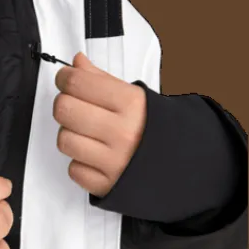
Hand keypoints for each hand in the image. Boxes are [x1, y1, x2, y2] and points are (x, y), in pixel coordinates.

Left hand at [54, 52, 146, 197]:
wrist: (184, 165)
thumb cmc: (156, 129)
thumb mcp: (135, 97)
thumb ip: (101, 79)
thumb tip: (77, 64)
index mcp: (131, 104)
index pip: (77, 83)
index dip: (65, 77)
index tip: (65, 79)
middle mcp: (122, 133)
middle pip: (64, 109)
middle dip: (65, 104)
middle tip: (74, 105)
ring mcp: (114, 161)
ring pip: (63, 140)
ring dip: (70, 134)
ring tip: (86, 133)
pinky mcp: (107, 185)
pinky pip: (73, 169)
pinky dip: (79, 162)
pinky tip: (94, 155)